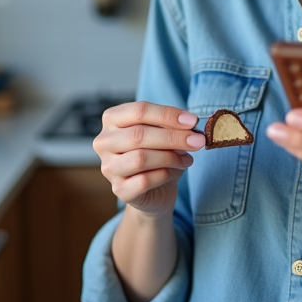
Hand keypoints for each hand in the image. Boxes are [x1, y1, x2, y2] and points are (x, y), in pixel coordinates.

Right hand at [93, 101, 204, 217]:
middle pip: (139, 134)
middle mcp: (104, 142)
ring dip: (171, 157)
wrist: (154, 190)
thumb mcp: (164, 133)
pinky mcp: (119, 190)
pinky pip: (145, 180)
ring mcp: (108, 167)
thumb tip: (190, 125)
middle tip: (198, 141)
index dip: (168, 114)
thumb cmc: (157, 154)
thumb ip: (172, 126)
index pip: (139, 110)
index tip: (193, 121)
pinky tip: (175, 172)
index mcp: (112, 119)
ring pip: (141, 158)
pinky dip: (165, 175)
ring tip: (187, 159)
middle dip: (173, 137)